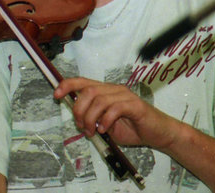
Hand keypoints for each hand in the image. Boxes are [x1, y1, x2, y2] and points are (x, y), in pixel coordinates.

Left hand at [54, 77, 181, 152]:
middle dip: (79, 110)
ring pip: (99, 100)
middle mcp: (114, 89)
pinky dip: (105, 120)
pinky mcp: (135, 105)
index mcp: (106, 91)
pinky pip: (115, 108)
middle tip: (82, 127)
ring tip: (93, 132)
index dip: (67, 85)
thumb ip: (94, 119)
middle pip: (88, 91)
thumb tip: (77, 119)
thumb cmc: (133, 129)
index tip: (56, 95)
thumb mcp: (107, 124)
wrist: (158, 134)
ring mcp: (125, 96)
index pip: (83, 82)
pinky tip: (105, 130)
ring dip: (90, 118)